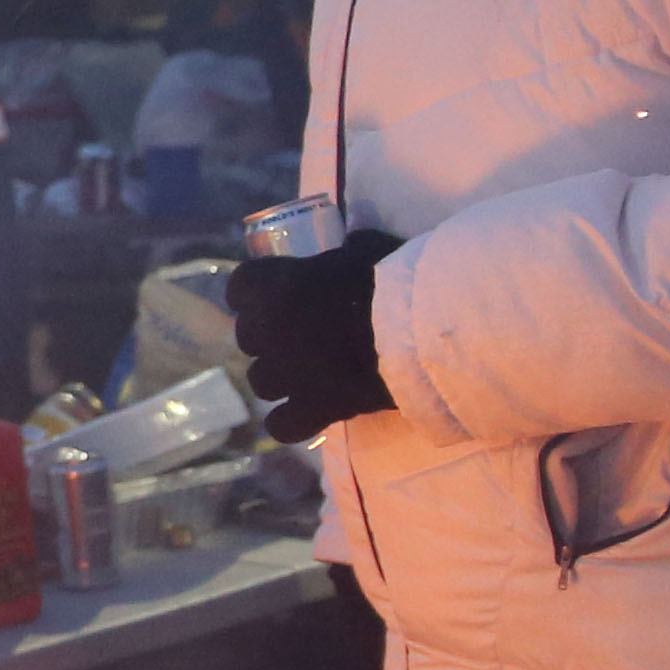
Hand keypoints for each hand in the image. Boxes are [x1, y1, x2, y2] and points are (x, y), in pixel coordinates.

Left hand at [225, 229, 398, 443]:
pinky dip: (291, 421)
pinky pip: (281, 424)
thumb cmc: (399, 281)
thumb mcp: (369, 249)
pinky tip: (309, 413)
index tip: (273, 296)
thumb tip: (349, 245)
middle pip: (249, 338)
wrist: (429, 328)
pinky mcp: (314, 408)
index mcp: (275, 285)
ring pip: (261, 382)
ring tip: (311, 375)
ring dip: (280, 378)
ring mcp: (288, 373)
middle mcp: (270, 329)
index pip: (240, 288)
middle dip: (270, 337)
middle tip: (301, 337)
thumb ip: (346, 250)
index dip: (254, 294)